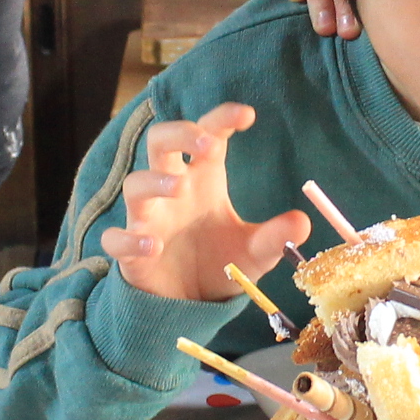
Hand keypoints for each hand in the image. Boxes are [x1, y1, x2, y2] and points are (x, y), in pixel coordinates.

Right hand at [95, 103, 311, 301]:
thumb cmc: (220, 262)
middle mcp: (173, 191)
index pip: (207, 136)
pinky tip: (154, 246)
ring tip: (178, 188)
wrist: (192, 305)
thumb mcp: (255, 252)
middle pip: (160, 141)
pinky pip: (117, 240)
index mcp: (203, 179)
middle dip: (179, 133)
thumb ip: (274, 236)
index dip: (221, 119)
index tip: (246, 115)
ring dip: (154, 181)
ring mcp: (149, 219)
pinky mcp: (132, 253)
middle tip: (205, 143)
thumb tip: (302, 222)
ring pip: (134, 184)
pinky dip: (130, 240)